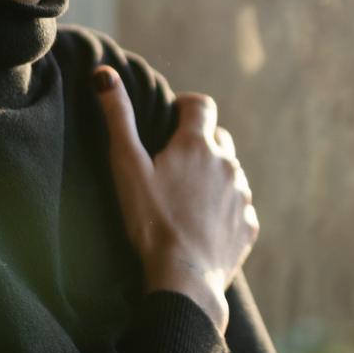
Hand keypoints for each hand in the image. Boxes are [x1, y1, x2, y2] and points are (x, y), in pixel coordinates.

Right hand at [93, 66, 258, 333]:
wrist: (183, 279)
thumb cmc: (150, 222)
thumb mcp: (127, 167)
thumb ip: (117, 118)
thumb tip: (104, 73)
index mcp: (198, 145)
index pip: (202, 105)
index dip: (187, 106)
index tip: (172, 118)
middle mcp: (227, 164)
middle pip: (218, 138)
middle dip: (200, 143)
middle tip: (174, 164)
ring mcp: (242, 195)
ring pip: (230, 173)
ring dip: (213, 177)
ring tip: (186, 199)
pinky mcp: (249, 225)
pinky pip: (239, 207)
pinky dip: (224, 209)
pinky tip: (202, 225)